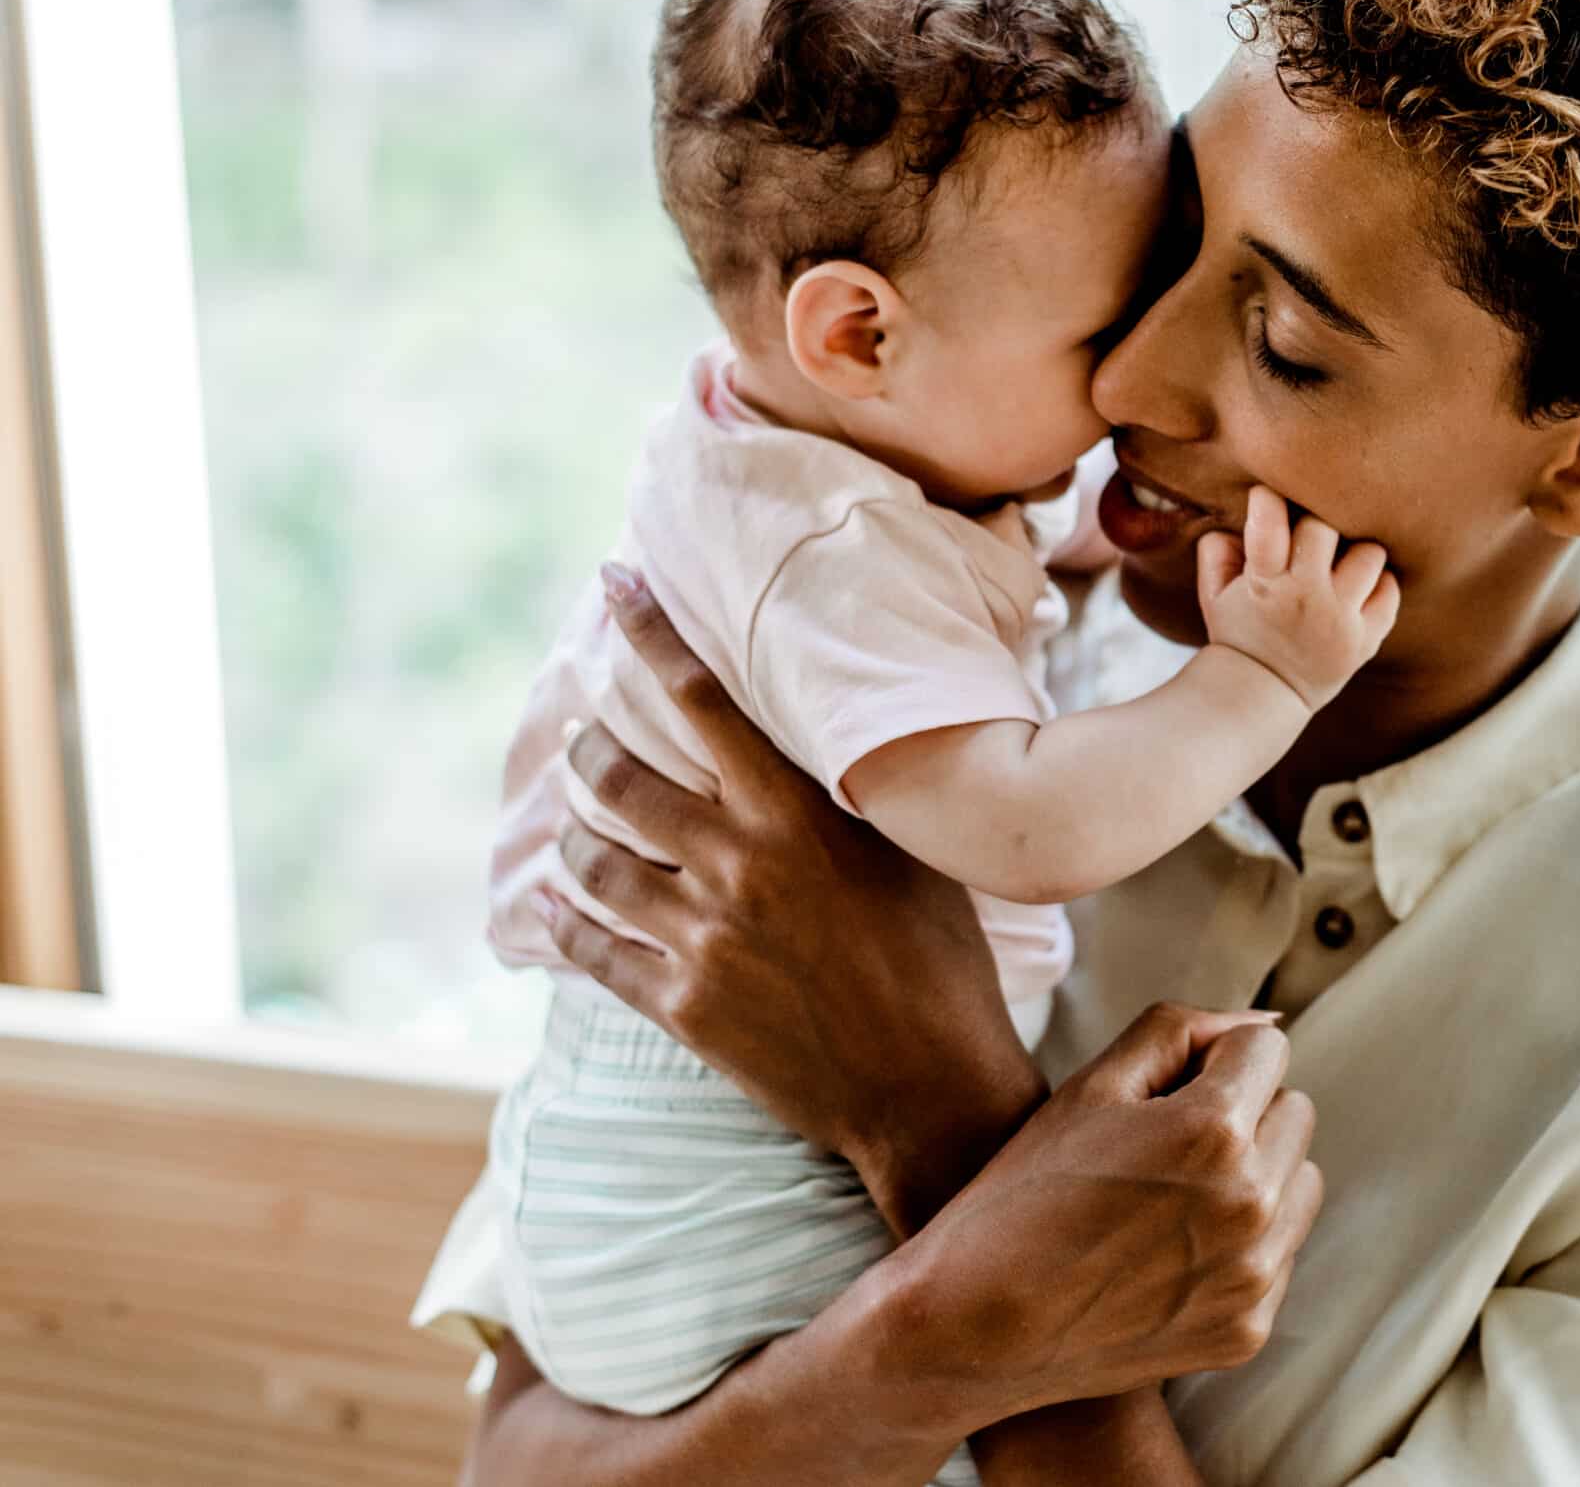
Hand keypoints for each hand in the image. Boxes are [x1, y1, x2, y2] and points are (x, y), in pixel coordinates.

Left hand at [539, 562, 1039, 1225]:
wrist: (929, 1086)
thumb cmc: (940, 960)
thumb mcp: (908, 853)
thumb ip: (845, 796)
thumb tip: (812, 734)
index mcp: (796, 815)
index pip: (700, 697)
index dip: (647, 630)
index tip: (612, 583)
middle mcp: (738, 865)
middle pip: (617, 777)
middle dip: (589, 745)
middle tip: (586, 735)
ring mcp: (699, 938)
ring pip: (593, 860)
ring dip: (575, 833)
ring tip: (578, 824)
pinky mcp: (679, 1006)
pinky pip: (589, 948)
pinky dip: (561, 920)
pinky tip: (550, 905)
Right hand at [903, 1002, 1324, 1418]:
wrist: (974, 1326)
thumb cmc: (1026, 1191)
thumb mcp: (1092, 1085)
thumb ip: (1184, 1030)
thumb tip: (1265, 1024)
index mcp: (1212, 1131)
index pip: (1268, 1051)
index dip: (1213, 1061)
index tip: (1165, 1095)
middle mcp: (1250, 1204)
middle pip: (1295, 1113)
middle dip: (1245, 1113)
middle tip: (1165, 1146)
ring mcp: (1253, 1276)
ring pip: (1300, 1183)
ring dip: (1258, 1176)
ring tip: (1174, 1197)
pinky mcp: (1247, 1329)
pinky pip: (1280, 1254)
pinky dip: (1242, 1245)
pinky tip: (1170, 1255)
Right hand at [1195, 485, 1399, 710]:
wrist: (1263, 693)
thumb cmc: (1240, 632)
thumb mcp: (1214, 594)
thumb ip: (1218, 549)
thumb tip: (1246, 512)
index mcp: (1263, 584)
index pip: (1268, 524)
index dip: (1268, 500)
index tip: (1267, 498)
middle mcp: (1305, 598)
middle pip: (1324, 528)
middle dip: (1314, 526)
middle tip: (1309, 537)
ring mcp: (1340, 620)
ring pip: (1369, 554)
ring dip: (1354, 553)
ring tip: (1340, 564)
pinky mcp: (1367, 639)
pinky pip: (1390, 590)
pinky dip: (1378, 583)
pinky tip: (1358, 588)